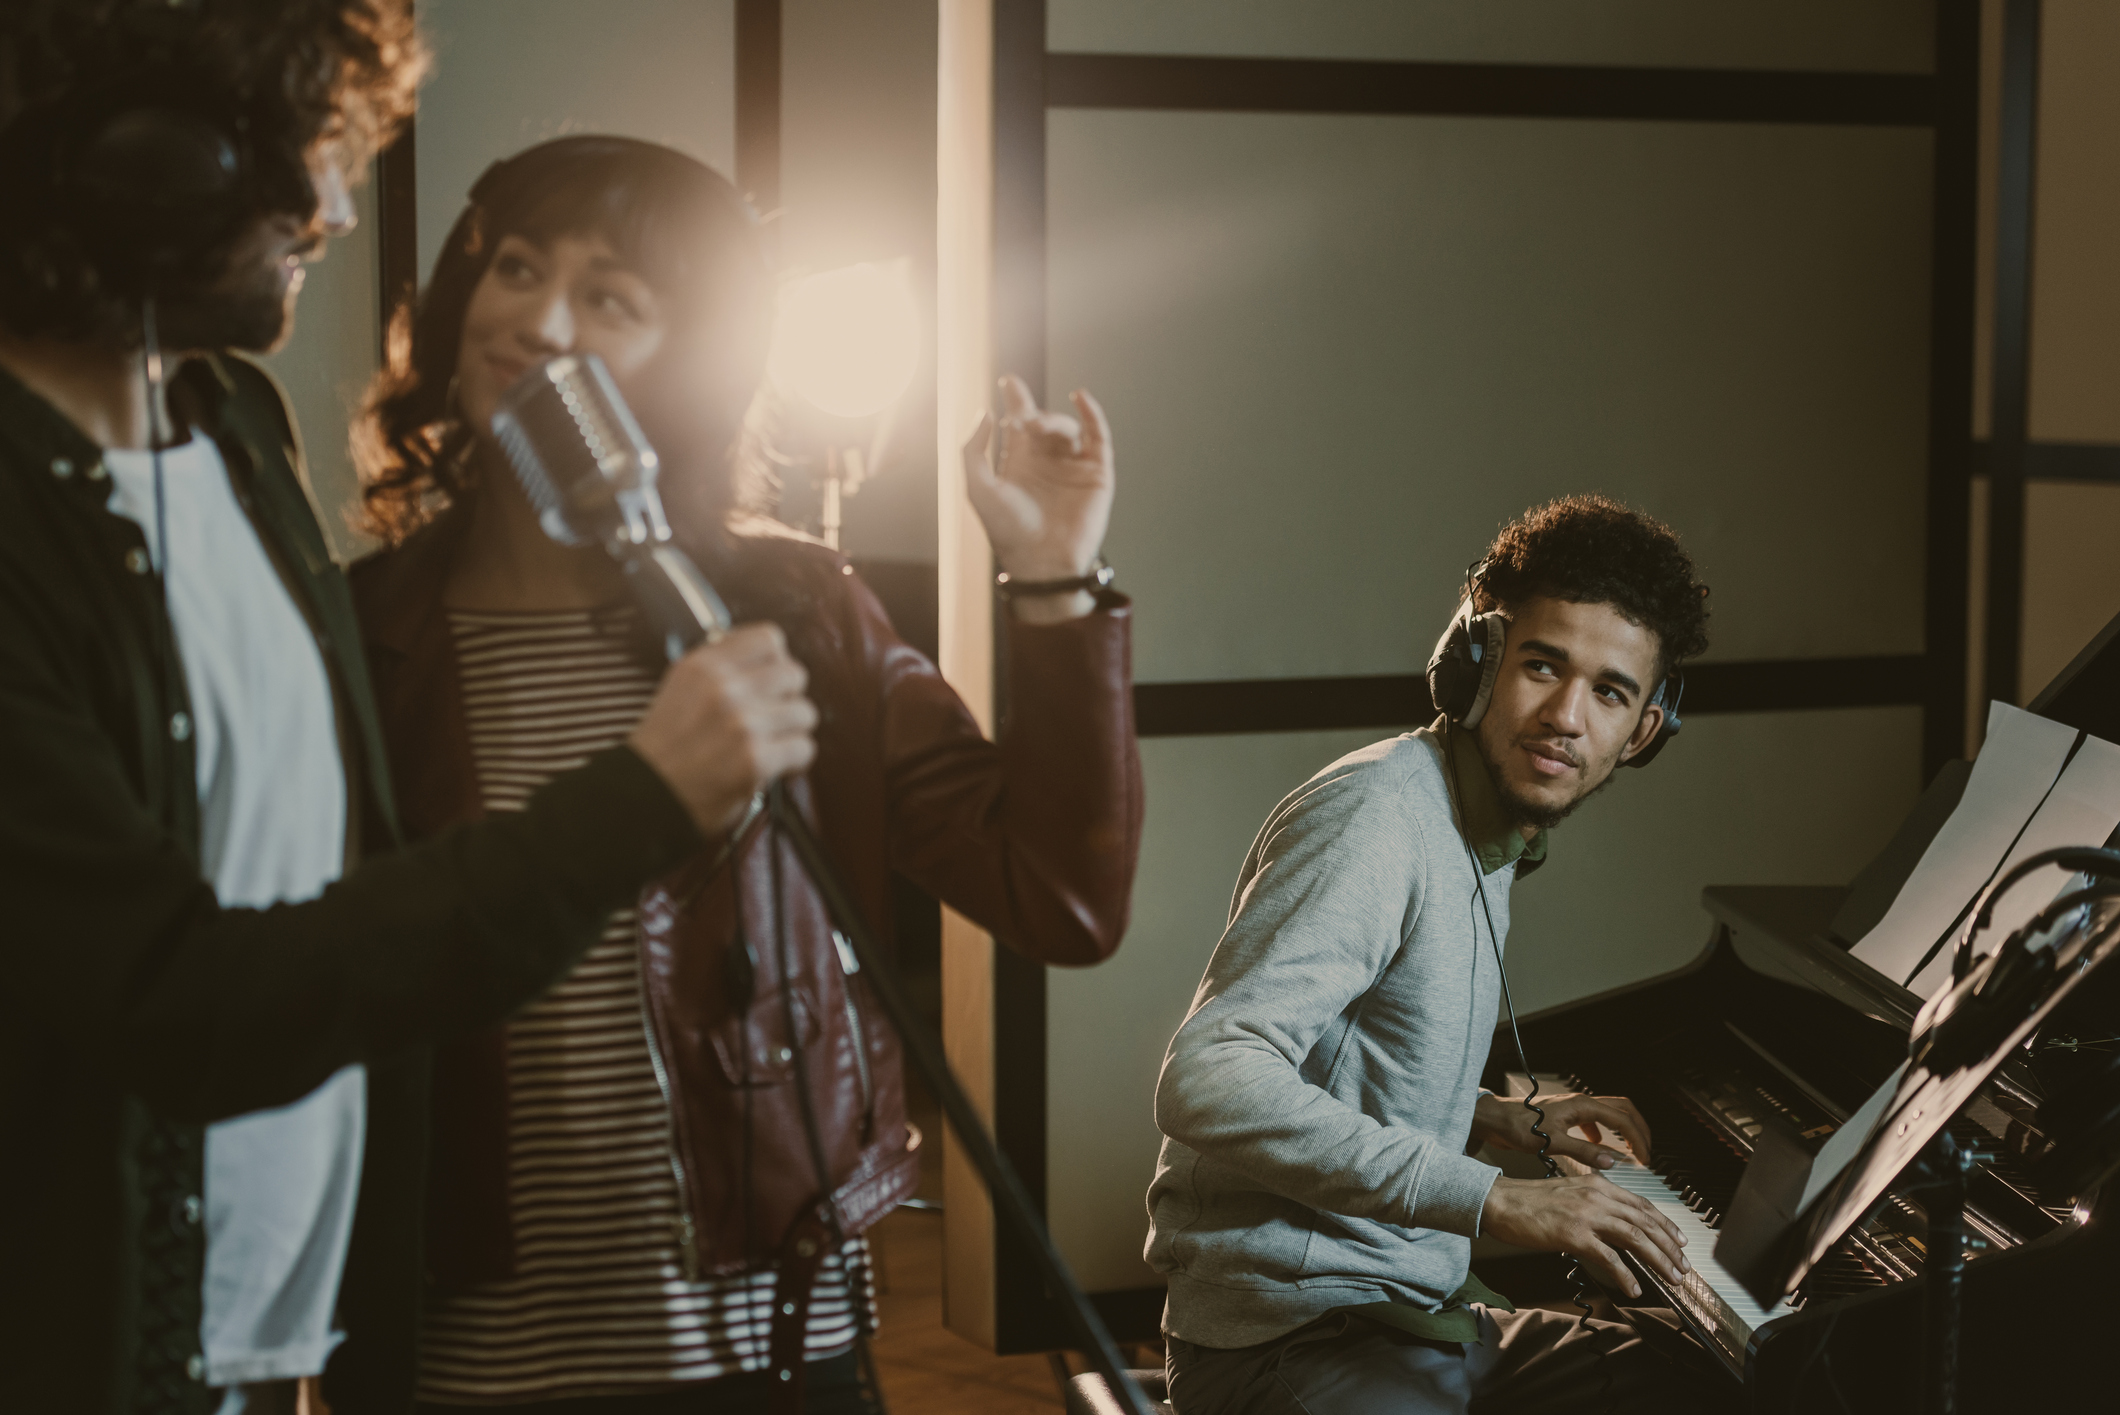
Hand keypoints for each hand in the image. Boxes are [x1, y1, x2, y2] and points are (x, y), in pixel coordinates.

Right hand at [628, 624, 817, 834]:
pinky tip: (774, 765)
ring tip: (771, 743)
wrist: (644, 796)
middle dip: (788, 698)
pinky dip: (795, 761)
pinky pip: (804, 748)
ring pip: (805, 712)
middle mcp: (723, 687)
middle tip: (772, 717)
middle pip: (794, 674)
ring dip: (793, 731)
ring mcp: (742, 722)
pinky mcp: (756, 758)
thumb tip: (768, 663)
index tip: (771, 680)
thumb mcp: (681, 688)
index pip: (769, 638)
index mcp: (702, 665)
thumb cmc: (663, 750)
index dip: (777, 661)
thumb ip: (721, 670)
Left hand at [963, 374, 1114, 623]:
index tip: (1008, 381)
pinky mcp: (1096, 473)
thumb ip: (973, 449)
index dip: (1015, 398)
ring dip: (1052, 421)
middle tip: (1021, 422)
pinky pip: (1098, 435)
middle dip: (1032, 414)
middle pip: (1043, 421)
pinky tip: (1079, 397)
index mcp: (1019, 463)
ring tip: (1037, 428)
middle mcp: (1047, 462)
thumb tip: (988, 413)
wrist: (1041, 560)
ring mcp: (1073, 466)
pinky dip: (1092, 413)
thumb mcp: (977, 487)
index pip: (1019, 422)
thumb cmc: (1006, 530)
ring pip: (1067, 427)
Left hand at [1471, 1091, 1653, 1170]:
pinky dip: (1604, 1133)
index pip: (1622, 1119)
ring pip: (1609, 1113)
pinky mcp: (1565, 1116)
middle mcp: (1580, 1103)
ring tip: (1630, 1150)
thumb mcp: (1552, 1143)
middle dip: (1638, 1128)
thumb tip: (1611, 1161)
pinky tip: (1599, 1148)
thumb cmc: (1518, 1127)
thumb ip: (1583, 1152)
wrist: (1495, 1120)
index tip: (1645, 1159)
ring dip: (1623, 1129)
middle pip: (1622, 1109)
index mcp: (1582, 1105)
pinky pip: (1594, 1120)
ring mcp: (1573, 1108)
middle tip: (1647, 1151)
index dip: (1638, 1139)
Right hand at [1481, 1175, 1689, 1297]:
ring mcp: (1586, 1215)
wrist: (1500, 1201)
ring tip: (1670, 1278)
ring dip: (1658, 1260)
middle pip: (1645, 1222)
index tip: (1679, 1241)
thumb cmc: (1529, 1201)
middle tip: (1682, 1267)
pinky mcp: (1573, 1234)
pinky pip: (1608, 1258)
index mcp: (1598, 1185)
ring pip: (1634, 1238)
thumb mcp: (1569, 1194)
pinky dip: (1625, 1275)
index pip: (1642, 1205)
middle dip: (1669, 1247)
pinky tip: (1633, 1289)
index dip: (1665, 1225)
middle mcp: (1597, 1196)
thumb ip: (1595, 1205)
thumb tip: (1616, 1229)